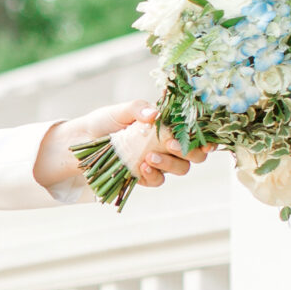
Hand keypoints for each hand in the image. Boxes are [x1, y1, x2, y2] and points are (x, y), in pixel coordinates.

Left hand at [40, 100, 210, 193]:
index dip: (207, 139)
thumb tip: (154, 114)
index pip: (196, 134)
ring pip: (180, 169)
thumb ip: (139, 108)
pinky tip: (142, 167)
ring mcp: (158, 163)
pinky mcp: (145, 176)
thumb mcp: (121, 110)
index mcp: (169, 127)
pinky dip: (154, 175)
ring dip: (169, 163)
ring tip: (149, 157)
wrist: (83, 141)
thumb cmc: (105, 122)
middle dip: (189, 152)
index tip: (206, 142)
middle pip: (195, 155)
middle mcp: (168, 146)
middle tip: (171, 144)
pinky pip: (158, 180)